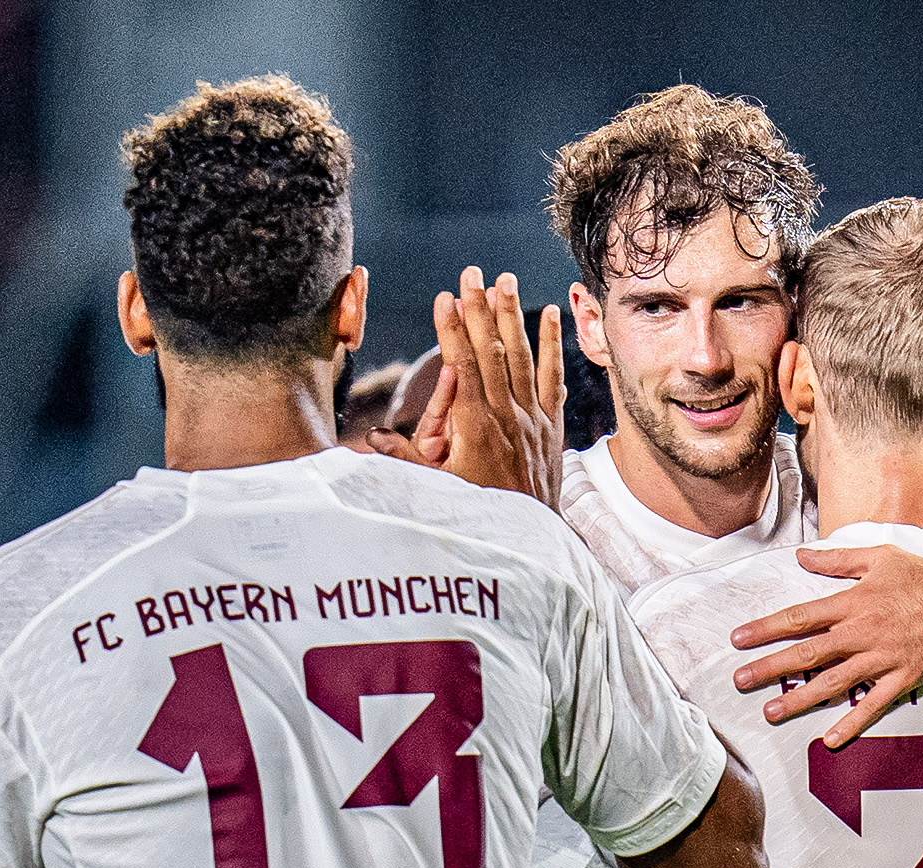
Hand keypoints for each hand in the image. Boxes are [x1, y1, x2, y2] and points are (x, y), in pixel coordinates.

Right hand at [369, 267, 566, 505]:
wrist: (529, 541)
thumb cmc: (476, 519)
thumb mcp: (436, 492)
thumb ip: (403, 462)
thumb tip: (370, 440)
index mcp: (475, 429)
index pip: (463, 367)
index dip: (452, 330)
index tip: (444, 297)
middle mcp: (506, 417)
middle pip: (492, 352)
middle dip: (479, 309)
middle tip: (471, 272)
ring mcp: (532, 420)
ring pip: (523, 357)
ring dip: (513, 315)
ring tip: (506, 280)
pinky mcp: (551, 426)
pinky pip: (553, 377)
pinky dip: (552, 344)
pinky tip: (551, 313)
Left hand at [728, 545, 922, 747]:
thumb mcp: (878, 556)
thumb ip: (837, 559)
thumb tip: (800, 556)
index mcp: (853, 603)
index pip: (800, 617)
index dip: (766, 629)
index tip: (738, 640)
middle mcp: (863, 633)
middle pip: (808, 654)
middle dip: (770, 668)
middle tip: (740, 681)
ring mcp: (883, 658)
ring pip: (833, 683)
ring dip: (799, 699)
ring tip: (771, 711)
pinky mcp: (903, 678)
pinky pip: (873, 705)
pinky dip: (852, 723)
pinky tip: (830, 740)